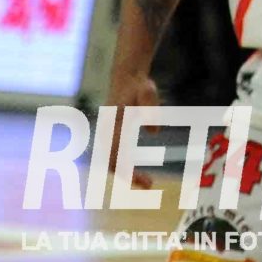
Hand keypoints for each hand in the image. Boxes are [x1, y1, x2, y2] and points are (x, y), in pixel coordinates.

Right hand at [105, 70, 161, 187]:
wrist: (126, 76)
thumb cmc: (138, 84)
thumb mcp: (147, 91)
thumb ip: (150, 108)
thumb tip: (155, 131)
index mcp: (113, 126)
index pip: (117, 157)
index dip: (129, 172)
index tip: (145, 181)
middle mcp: (107, 133)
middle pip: (112, 163)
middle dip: (128, 177)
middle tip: (149, 185)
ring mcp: (107, 134)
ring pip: (112, 161)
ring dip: (126, 173)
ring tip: (146, 182)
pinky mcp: (111, 133)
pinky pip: (114, 155)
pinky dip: (124, 165)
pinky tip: (136, 171)